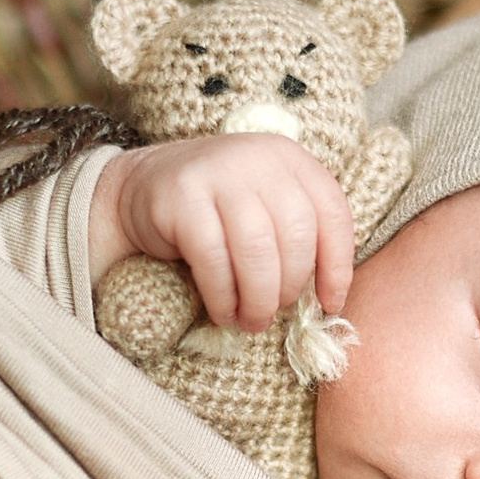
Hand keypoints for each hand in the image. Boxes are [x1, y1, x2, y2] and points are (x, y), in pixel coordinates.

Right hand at [87, 134, 355, 331]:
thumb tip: (329, 300)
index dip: (337, 266)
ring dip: (259, 298)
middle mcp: (257, 158)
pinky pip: (214, 260)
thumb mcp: (265, 208)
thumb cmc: (216, 212)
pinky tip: (223, 311)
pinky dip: (223, 296)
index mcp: (290, 159)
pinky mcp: (181, 197)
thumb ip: (297, 237)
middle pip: (296, 235)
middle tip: (273, 313)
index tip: (329, 303)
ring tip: (251, 320)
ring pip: (258, 250)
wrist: (142, 190)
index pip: (332, 214)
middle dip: (291, 287)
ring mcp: (217, 172)